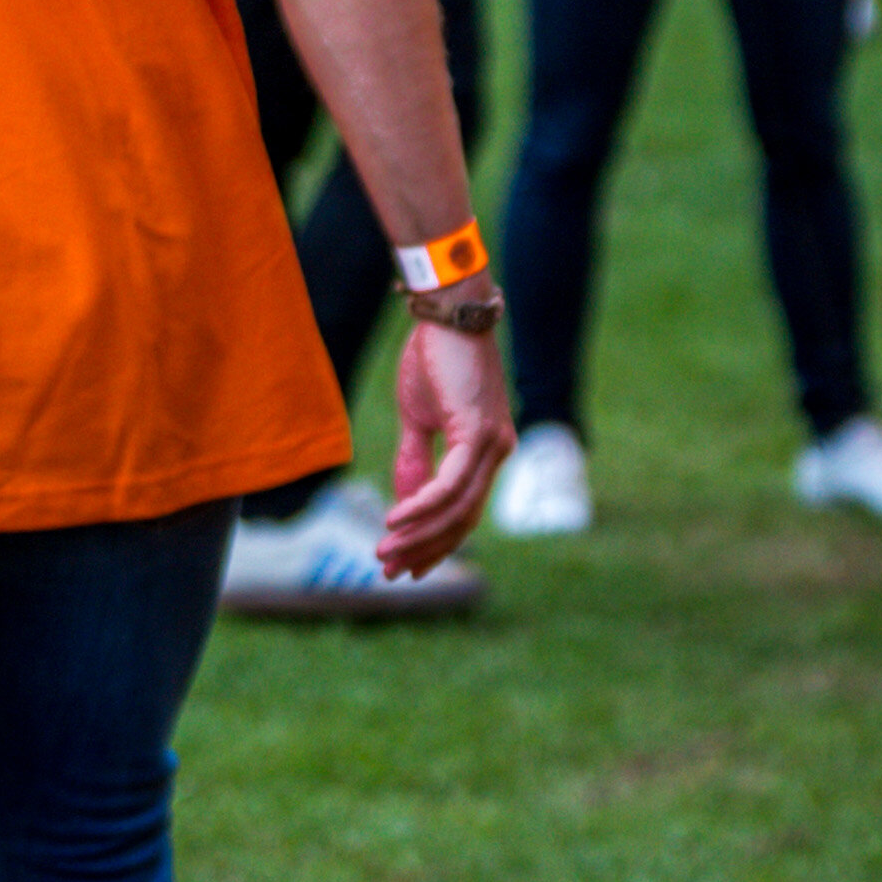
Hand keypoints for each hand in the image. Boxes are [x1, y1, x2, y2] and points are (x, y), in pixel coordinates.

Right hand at [381, 315, 516, 577]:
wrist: (447, 312)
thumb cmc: (434, 356)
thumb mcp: (419, 416)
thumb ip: (416, 459)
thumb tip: (404, 500)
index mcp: (485, 451)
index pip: (463, 511)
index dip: (434, 542)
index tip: (406, 566)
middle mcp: (497, 453)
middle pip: (463, 520)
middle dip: (424, 550)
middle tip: (389, 570)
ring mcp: (492, 445)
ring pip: (457, 509)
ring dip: (418, 535)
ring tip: (384, 551)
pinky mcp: (478, 434)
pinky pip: (451, 485)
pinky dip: (423, 506)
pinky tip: (396, 520)